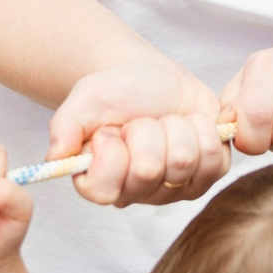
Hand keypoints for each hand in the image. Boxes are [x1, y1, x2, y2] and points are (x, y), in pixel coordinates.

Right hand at [48, 59, 227, 206]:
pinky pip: (216, 160)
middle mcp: (138, 194)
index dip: (111, 151)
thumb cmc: (117, 92)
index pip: (106, 188)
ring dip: (176, 126)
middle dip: (146, 130)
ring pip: (185, 161)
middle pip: (149, 169)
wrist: (154, 78)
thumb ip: (65, 126)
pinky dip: (203, 129)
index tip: (111, 129)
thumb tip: (55, 156)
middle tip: (141, 121)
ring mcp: (175, 189)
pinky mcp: (208, 175)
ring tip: (164, 121)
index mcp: (100, 184)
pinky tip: (189, 124)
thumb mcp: (85, 99)